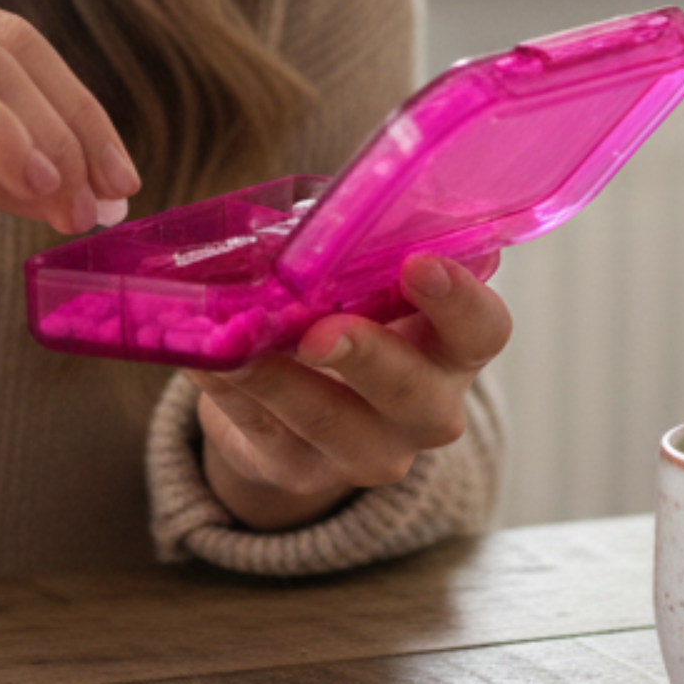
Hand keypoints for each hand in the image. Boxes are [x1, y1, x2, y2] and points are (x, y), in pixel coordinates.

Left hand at [190, 254, 510, 532]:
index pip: (483, 329)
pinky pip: (261, 430)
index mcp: (451, 347)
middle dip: (365, 356)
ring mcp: (365, 450)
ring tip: (235, 343)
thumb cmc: (345, 313)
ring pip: (329, 423)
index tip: (418, 264)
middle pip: (414, 393)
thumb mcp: (362, 280)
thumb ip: (357, 250)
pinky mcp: (297, 470)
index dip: (459, 300)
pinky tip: (201, 359)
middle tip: (319, 331)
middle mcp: (425, 409)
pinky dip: (228, 390)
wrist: (300, 406)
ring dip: (278, 379)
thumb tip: (320, 214)